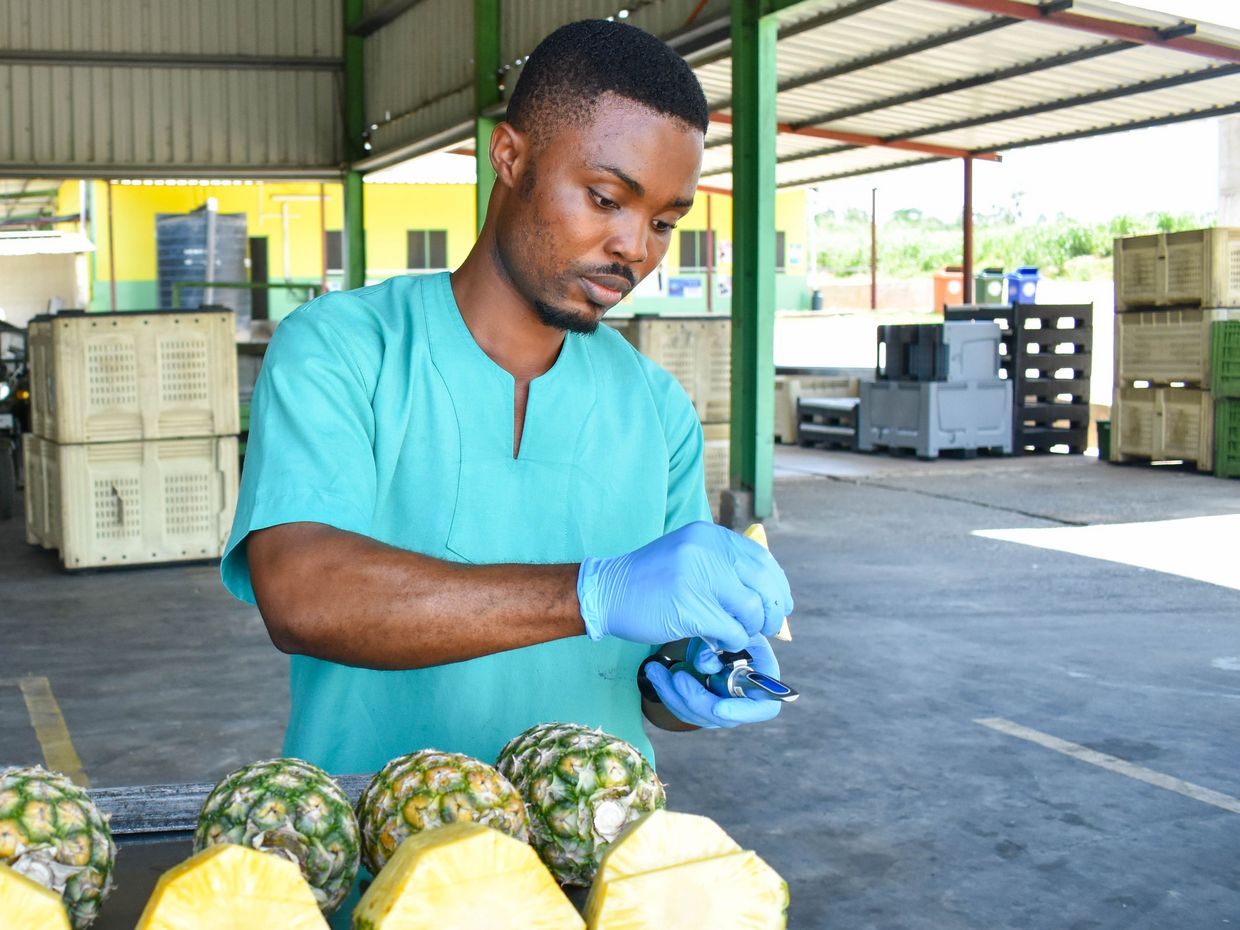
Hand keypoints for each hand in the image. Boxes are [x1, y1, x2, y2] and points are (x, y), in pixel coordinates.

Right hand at [577, 521, 792, 649]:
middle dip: (772, 610)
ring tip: (738, 632)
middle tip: (768, 626)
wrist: (607, 591)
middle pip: (764, 583)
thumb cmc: (650, 578)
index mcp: (710, 536)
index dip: (777, 584)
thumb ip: (722, 562)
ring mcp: (697, 578)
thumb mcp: (689, 553)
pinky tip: (720, 641)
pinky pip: (731, 630)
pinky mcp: (689, 608)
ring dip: (751, 628)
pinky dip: (732, 641)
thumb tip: (767, 588)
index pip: (762, 558)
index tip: (781, 603)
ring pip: (751, 609)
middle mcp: (706, 550)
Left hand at [642, 636, 782, 728]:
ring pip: (698, 715)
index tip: (718, 707)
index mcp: (761, 676)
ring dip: (673, 695)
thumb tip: (707, 666)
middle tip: (676, 678)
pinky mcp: (700, 704)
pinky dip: (667, 693)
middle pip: (724, 717)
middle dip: (695, 699)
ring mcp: (722, 704)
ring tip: (656, 671)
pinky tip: (657, 674)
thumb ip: (720, 642)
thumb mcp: (727, 622)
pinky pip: (683, 708)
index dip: (743, 711)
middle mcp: (744, 696)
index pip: (763, 707)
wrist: (710, 622)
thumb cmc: (725, 620)